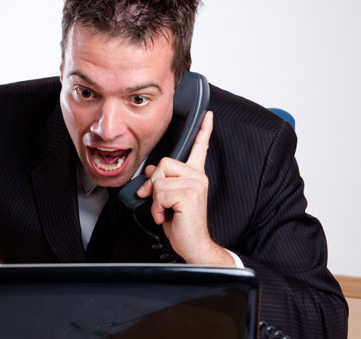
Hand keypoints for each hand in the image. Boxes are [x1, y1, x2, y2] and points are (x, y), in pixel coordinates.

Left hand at [136, 111, 233, 265]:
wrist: (193, 245)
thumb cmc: (182, 225)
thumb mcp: (167, 200)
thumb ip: (162, 182)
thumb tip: (151, 171)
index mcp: (195, 175)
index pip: (200, 148)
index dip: (204, 130)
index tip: (208, 115)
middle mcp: (198, 176)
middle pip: (163, 164)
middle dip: (154, 184)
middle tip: (160, 203)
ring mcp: (196, 184)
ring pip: (159, 180)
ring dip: (155, 201)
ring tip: (167, 212)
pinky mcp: (189, 194)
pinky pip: (160, 193)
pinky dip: (157, 208)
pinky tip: (168, 216)